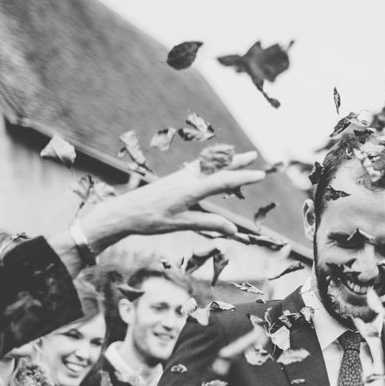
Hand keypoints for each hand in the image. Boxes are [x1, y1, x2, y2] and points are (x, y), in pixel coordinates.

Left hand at [76, 156, 266, 251]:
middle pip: (217, 168)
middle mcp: (187, 179)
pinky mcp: (173, 179)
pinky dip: (211, 165)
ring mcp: (179, 177)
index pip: (223, 181)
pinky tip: (211, 166)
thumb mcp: (180, 224)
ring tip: (238, 157)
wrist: (123, 211)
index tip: (261, 174)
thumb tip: (233, 230)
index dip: (243, 177)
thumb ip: (207, 224)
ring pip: (208, 166)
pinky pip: (198, 168)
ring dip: (225, 161)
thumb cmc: (149, 221)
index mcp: (191, 190)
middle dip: (237, 162)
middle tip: (254, 155)